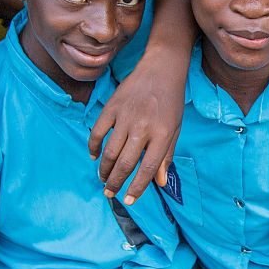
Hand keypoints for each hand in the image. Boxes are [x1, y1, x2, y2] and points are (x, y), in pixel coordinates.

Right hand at [88, 60, 184, 204]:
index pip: (148, 168)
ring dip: (104, 168)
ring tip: (103, 178)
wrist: (161, 68)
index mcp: (162, 134)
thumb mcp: (175, 129)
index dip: (137, 187)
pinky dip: (93, 146)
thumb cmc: (171, 101)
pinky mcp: (112, 106)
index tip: (129, 200)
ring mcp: (125, 116)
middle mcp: (143, 127)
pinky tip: (93, 156)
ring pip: (110, 151)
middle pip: (125, 163)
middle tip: (109, 193)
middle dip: (116, 182)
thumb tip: (160, 183)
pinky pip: (98, 131)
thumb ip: (166, 156)